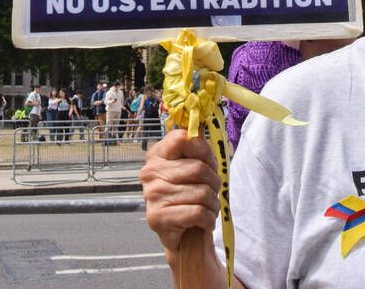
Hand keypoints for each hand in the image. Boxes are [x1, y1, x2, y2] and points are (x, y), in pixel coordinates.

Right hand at [141, 129, 221, 253]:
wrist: (183, 236)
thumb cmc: (191, 196)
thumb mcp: (194, 169)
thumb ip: (198, 149)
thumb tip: (200, 129)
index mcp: (158, 154)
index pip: (182, 138)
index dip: (204, 150)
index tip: (209, 163)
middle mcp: (150, 172)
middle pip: (199, 168)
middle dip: (214, 182)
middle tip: (212, 192)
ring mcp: (152, 195)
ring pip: (202, 192)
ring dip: (213, 203)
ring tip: (208, 208)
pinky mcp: (157, 218)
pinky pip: (198, 212)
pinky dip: (209, 218)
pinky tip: (204, 221)